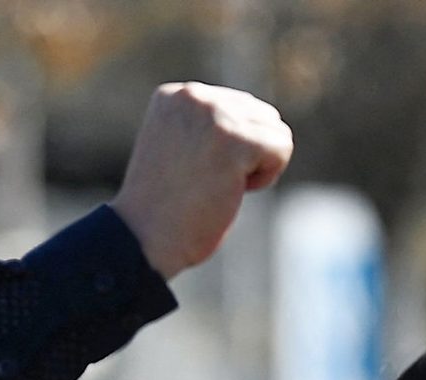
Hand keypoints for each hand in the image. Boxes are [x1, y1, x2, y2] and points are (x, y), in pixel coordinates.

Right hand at [110, 82, 293, 277]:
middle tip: (210, 183)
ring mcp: (213, 115)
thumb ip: (210, 128)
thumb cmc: (164, 210)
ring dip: (257, 166)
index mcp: (175, 95)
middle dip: (248, 154)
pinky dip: (265, 178)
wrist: (143, 238)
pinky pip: (281, 149)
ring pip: (276, 131)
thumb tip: (265, 120)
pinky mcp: (234, 140)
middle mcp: (193, 96)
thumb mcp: (180, 150)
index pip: (238, 106)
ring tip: (219, 186)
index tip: (198, 172)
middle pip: (262, 115)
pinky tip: (232, 191)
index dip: (231, 148)